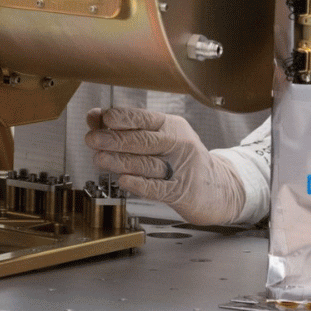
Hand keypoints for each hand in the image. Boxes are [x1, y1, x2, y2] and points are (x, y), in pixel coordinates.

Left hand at [83, 106, 247, 225]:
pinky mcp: (181, 192)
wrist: (218, 187)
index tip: (103, 118)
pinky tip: (123, 180)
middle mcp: (178, 144)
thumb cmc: (181, 159)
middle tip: (92, 139)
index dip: (123, 118)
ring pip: (147, 164)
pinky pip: (156, 187)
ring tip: (99, 158)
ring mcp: (180, 168)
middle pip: (144, 140)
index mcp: (171, 126)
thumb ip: (127, 129)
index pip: (145, 118)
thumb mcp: (160, 138)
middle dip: (115, 139)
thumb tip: (94, 117)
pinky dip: (139, 183)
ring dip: (120, 161)